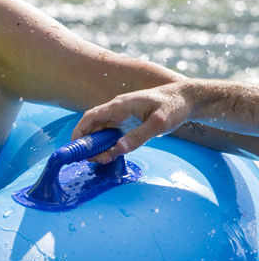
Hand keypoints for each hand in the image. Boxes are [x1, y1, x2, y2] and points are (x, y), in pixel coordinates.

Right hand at [72, 82, 192, 163]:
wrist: (186, 100)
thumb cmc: (173, 106)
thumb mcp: (159, 122)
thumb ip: (139, 136)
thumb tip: (119, 148)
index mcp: (120, 105)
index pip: (91, 117)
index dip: (79, 131)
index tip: (75, 147)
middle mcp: (116, 112)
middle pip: (93, 128)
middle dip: (88, 145)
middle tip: (93, 160)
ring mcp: (121, 119)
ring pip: (101, 135)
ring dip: (99, 148)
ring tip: (105, 160)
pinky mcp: (127, 126)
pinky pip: (112, 138)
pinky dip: (109, 148)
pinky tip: (112, 156)